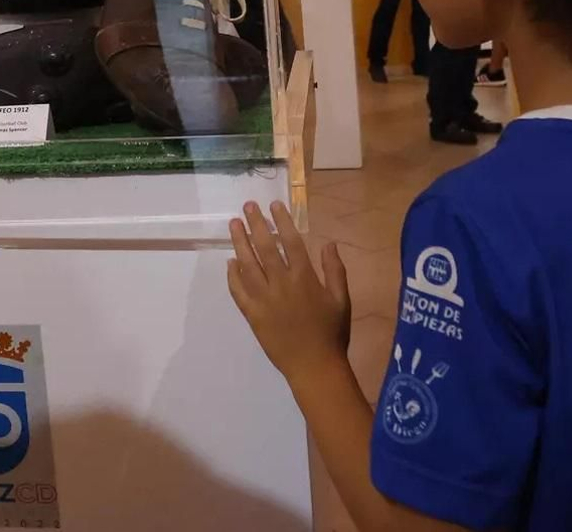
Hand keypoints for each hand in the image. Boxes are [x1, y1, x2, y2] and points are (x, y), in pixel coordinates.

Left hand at [227, 201, 351, 382]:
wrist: (314, 366)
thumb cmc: (332, 333)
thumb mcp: (341, 299)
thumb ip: (334, 270)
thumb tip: (328, 243)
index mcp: (304, 278)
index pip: (290, 242)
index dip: (282, 221)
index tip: (273, 205)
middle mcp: (281, 284)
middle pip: (265, 248)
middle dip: (255, 224)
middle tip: (247, 206)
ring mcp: (264, 300)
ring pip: (247, 265)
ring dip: (239, 243)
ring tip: (234, 225)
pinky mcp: (253, 315)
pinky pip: (238, 291)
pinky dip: (232, 275)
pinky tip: (230, 262)